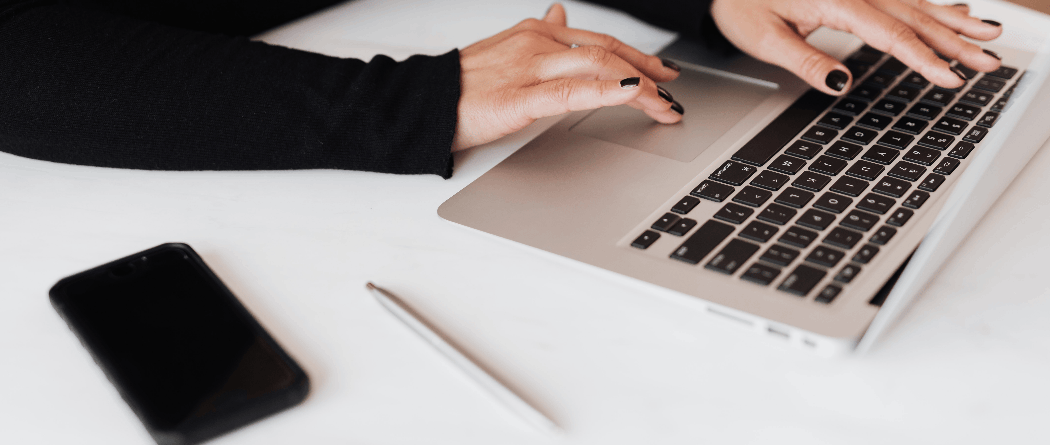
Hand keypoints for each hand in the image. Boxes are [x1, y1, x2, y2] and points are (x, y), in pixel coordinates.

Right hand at [452, 4, 682, 150]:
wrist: (423, 103)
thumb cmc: (462, 84)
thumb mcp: (506, 49)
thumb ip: (539, 34)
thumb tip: (560, 14)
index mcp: (536, 32)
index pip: (599, 41)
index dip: (637, 56)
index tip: (663, 71)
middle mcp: (538, 43)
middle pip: (608, 53)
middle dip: (649, 72)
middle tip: (675, 92)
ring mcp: (529, 67)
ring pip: (598, 69)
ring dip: (641, 88)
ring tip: (665, 106)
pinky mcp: (519, 97)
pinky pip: (570, 92)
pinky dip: (606, 92)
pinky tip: (631, 94)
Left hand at [710, 0, 1002, 94]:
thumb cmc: (740, 5)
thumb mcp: (763, 38)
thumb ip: (805, 61)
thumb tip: (840, 84)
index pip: (889, 33)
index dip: (923, 58)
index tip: (951, 78)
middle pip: (913, 17)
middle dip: (955, 41)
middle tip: (990, 62)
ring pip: (914, 4)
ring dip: (953, 22)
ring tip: (988, 35)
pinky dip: (932, 7)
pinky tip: (955, 13)